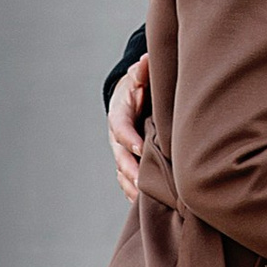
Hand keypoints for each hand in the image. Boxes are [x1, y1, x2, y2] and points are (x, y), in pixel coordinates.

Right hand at [108, 56, 149, 199]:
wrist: (130, 100)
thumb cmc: (137, 89)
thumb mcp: (138, 78)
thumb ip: (141, 72)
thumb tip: (145, 61)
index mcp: (118, 116)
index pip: (121, 128)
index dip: (129, 138)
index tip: (141, 147)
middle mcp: (117, 139)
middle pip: (120, 158)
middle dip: (132, 171)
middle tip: (144, 183)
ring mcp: (120, 153)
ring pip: (123, 174)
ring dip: (133, 186)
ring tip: (148, 198)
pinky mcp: (127, 165)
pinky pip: (128, 183)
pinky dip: (135, 194)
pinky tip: (149, 204)